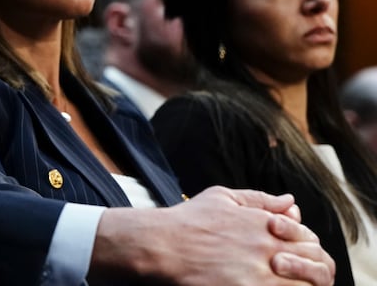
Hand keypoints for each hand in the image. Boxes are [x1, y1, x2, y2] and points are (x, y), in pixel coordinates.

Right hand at [89, 185, 333, 285]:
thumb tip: (290, 201)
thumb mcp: (223, 198)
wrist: (162, 244)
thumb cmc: (188, 220)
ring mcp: (258, 274)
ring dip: (301, 285)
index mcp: (264, 223)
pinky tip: (266, 285)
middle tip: (296, 274)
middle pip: (315, 264)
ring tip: (282, 282)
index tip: (296, 254)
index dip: (308, 248)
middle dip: (313, 270)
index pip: (309, 239)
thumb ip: (260, 199)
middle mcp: (266, 247)